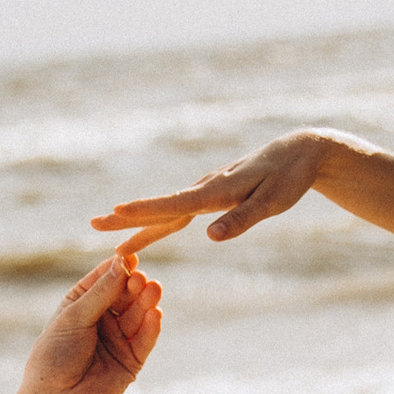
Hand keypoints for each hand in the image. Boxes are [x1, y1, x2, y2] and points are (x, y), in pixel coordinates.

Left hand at [16, 252, 161, 393]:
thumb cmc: (54, 355)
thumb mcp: (74, 318)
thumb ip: (100, 293)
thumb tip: (123, 263)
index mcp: (83, 303)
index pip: (106, 279)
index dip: (118, 268)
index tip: (131, 257)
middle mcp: (103, 318)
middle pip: (126, 295)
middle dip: (135, 286)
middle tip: (142, 279)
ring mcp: (119, 339)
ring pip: (138, 315)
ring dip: (147, 302)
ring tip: (153, 290)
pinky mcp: (132, 360)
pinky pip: (145, 340)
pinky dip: (152, 327)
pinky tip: (155, 314)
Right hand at [93, 132, 322, 250]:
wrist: (299, 151)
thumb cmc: (288, 179)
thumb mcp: (272, 203)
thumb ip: (241, 220)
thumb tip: (209, 236)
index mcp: (216, 191)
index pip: (174, 205)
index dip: (144, 211)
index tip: (115, 212)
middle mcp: (206, 189)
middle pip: (161, 208)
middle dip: (127, 218)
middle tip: (93, 225)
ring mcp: (207, 190)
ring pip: (168, 211)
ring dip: (140, 224)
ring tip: (116, 241)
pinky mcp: (213, 193)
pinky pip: (180, 210)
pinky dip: (160, 220)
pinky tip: (152, 227)